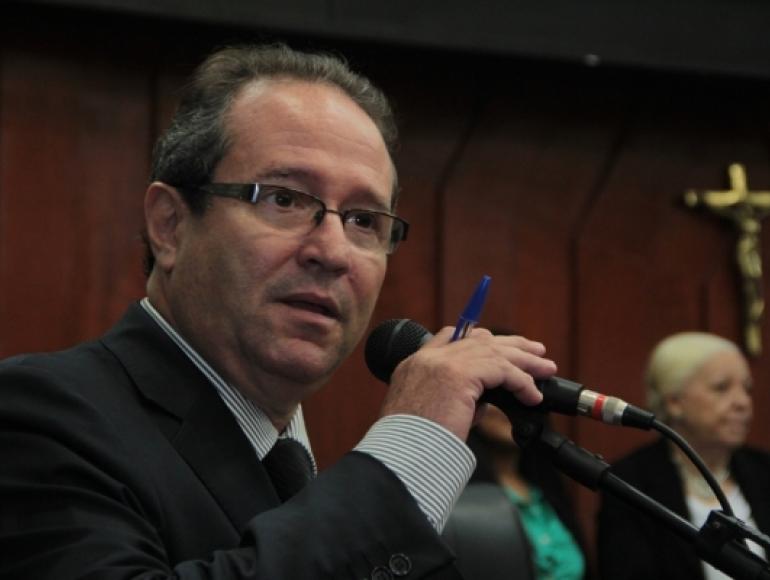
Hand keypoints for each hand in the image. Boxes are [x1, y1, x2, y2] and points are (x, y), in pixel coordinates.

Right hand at [380, 327, 555, 439]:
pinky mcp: (459, 374)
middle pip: (477, 339)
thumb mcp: (429, 413)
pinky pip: (501, 370)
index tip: (501, 346)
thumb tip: (485, 401)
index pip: (450, 336)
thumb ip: (455, 399)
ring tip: (546, 369)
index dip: (479, 338)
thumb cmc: (413, 445)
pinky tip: (532, 395)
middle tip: (535, 352)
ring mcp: (441, 363)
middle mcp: (427, 358)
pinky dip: (521, 382)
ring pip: (493, 351)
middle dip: (510, 345)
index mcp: (415, 365)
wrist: (401, 455)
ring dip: (524, 362)